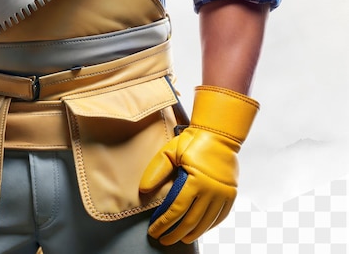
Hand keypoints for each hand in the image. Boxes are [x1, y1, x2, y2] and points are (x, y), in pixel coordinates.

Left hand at [138, 85, 258, 244]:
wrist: (219, 135)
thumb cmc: (192, 141)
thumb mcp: (170, 151)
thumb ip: (156, 171)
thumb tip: (144, 190)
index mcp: (195, 181)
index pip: (176, 210)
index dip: (164, 223)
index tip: (153, 231)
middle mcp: (211, 191)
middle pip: (191, 221)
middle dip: (174, 233)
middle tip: (163, 239)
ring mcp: (223, 195)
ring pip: (206, 223)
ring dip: (191, 234)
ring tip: (179, 239)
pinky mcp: (231, 195)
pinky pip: (219, 217)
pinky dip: (208, 226)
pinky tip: (198, 230)